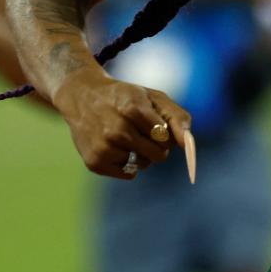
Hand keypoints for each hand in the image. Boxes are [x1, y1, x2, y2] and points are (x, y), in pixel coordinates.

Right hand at [51, 71, 191, 179]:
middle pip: (158, 155)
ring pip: (143, 165)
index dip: (166, 133)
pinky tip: (115, 146)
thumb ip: (176, 117)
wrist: (82, 97)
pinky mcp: (95, 162)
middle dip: (158, 147)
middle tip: (145, 133)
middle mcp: (117, 129)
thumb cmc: (125, 97)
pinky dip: (127, 163)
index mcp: (132, 108)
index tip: (157, 125)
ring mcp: (104, 147)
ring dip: (141, 154)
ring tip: (125, 136)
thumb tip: (188, 144)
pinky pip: (128, 174)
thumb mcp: (152, 97)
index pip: (166, 137)